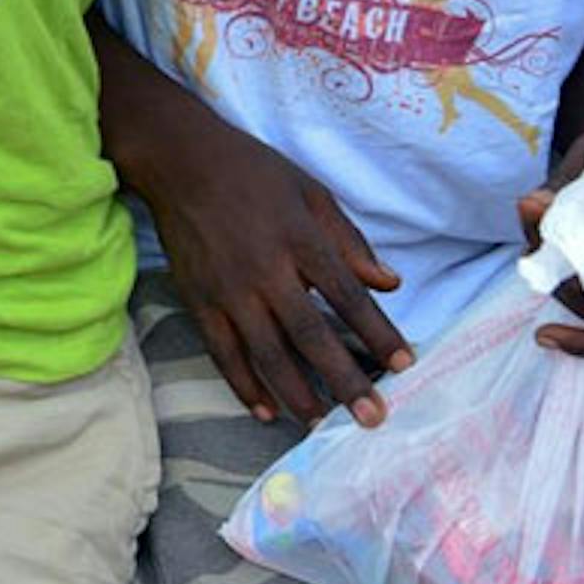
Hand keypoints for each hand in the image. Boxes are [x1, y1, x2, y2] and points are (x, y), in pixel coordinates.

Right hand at [145, 111, 412, 426]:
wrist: (178, 160)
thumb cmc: (253, 172)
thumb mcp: (311, 192)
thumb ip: (350, 241)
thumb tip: (390, 283)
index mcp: (299, 240)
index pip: (347, 296)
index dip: (378, 332)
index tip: (405, 364)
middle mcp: (264, 270)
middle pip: (310, 334)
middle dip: (344, 379)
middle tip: (372, 418)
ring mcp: (227, 290)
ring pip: (266, 353)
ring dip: (297, 394)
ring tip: (323, 424)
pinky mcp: (197, 300)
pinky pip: (222, 352)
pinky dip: (243, 385)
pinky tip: (265, 411)